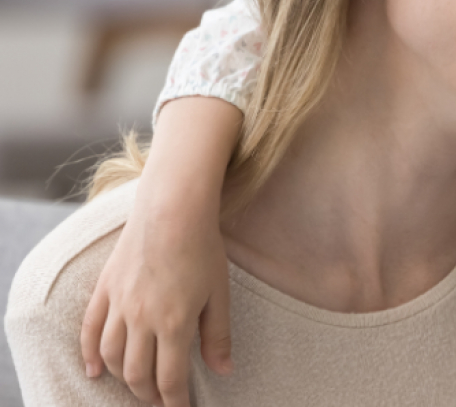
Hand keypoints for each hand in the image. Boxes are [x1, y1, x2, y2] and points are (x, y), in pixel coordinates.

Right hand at [81, 188, 232, 406]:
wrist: (172, 210)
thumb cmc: (203, 249)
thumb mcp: (219, 295)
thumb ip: (218, 336)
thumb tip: (223, 370)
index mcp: (174, 323)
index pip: (169, 378)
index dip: (174, 401)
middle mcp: (141, 319)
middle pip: (137, 373)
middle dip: (148, 395)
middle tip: (161, 402)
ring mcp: (119, 305)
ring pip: (111, 357)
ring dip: (123, 378)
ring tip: (137, 388)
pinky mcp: (105, 290)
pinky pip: (89, 330)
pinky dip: (89, 355)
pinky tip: (94, 372)